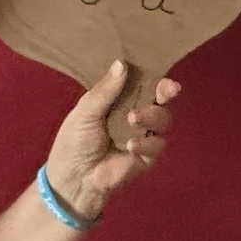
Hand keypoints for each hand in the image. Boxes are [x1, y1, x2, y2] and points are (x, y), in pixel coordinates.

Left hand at [45, 62, 179, 223]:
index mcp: (121, 99)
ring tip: (133, 118)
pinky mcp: (148, 156)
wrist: (73, 177)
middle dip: (166, 92)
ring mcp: (144, 134)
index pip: (142, 82)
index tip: (161, 73)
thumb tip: (121, 63)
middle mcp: (136, 113)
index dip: (154, 76)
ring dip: (152, 116)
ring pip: (163, 119)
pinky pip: (157, 145)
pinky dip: (147, 143)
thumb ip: (106, 90)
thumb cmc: (75, 141)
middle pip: (160, 99)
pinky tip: (132, 144)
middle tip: (167, 89)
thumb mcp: (85, 111)